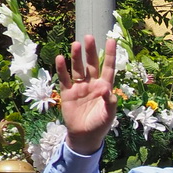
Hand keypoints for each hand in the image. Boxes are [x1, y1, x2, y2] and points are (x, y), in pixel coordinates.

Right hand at [54, 35, 118, 153]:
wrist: (84, 136)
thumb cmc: (100, 124)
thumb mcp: (108, 115)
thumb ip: (110, 102)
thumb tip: (108, 90)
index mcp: (105, 87)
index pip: (108, 68)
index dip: (110, 55)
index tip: (111, 40)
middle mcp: (92, 84)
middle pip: (92, 64)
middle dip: (90, 51)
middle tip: (88, 37)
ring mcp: (79, 87)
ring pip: (78, 69)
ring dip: (76, 57)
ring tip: (76, 44)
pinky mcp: (67, 93)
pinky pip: (64, 79)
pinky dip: (62, 69)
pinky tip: (60, 58)